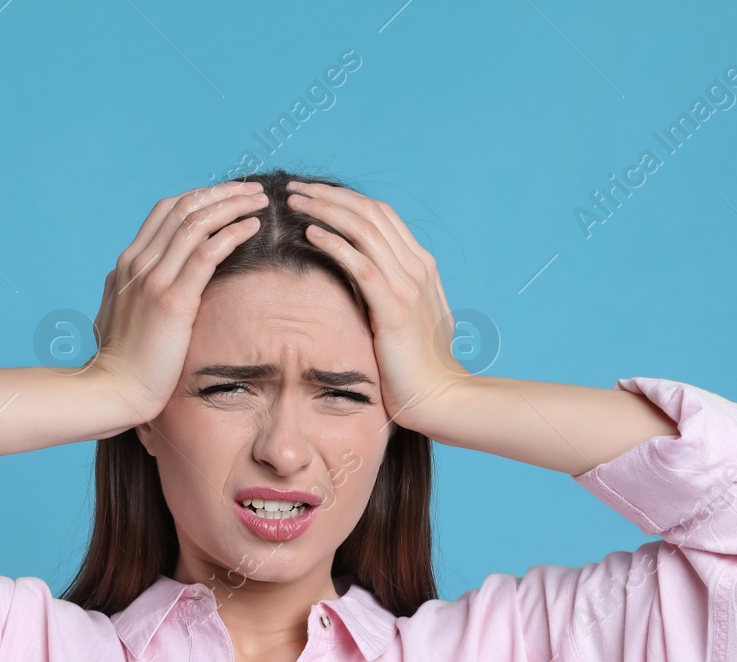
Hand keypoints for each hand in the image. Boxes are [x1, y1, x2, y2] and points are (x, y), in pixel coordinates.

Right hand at [86, 179, 267, 420]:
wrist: (111, 391)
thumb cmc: (122, 363)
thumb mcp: (121, 315)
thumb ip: (132, 292)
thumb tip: (144, 285)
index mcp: (127, 265)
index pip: (166, 212)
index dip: (201, 197)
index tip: (228, 196)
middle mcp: (138, 264)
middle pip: (184, 208)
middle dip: (222, 193)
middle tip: (253, 190)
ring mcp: (152, 280)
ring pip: (197, 222)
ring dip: (232, 205)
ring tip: (260, 202)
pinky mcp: (172, 301)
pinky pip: (207, 253)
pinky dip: (232, 233)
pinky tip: (252, 227)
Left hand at [285, 181, 469, 423]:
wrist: (442, 398)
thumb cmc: (419, 367)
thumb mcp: (407, 321)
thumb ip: (390, 296)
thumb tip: (365, 286)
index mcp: (421, 266)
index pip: (381, 216)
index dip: (345, 199)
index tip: (313, 194)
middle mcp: (417, 268)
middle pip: (370, 213)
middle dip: (329, 196)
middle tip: (295, 188)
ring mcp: (408, 286)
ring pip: (363, 230)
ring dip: (325, 211)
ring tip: (295, 203)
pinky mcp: (394, 309)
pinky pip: (360, 265)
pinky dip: (334, 244)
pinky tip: (310, 234)